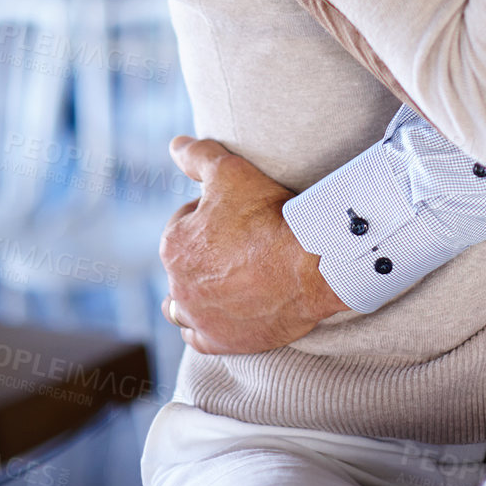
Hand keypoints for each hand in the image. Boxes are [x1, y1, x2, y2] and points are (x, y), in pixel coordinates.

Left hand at [160, 137, 348, 354]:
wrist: (311, 263)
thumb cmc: (269, 214)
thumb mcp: (230, 170)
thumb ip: (198, 155)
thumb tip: (175, 144)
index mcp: (174, 246)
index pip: (185, 222)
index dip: (211, 212)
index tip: (238, 212)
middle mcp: (178, 286)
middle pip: (187, 263)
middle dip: (206, 251)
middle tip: (242, 241)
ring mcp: (199, 317)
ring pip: (182, 305)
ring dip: (196, 291)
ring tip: (225, 279)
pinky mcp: (221, 342)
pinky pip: (199, 336)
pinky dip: (206, 324)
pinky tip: (223, 311)